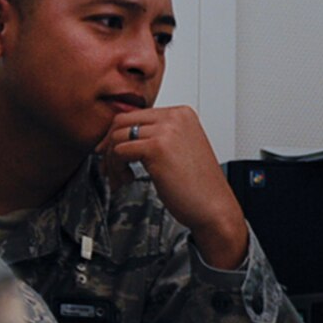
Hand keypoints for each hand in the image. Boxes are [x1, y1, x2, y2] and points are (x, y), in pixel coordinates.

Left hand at [101, 106, 247, 266]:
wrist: (214, 208)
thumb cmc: (199, 186)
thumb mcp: (178, 150)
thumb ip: (157, 137)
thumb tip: (124, 136)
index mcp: (182, 114)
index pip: (136, 114)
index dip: (118, 134)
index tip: (110, 151)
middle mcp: (175, 117)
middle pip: (123, 121)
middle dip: (108, 144)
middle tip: (107, 164)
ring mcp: (166, 130)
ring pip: (118, 136)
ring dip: (111, 160)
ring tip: (119, 177)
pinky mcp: (156, 148)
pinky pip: (119, 151)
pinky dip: (116, 168)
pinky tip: (126, 179)